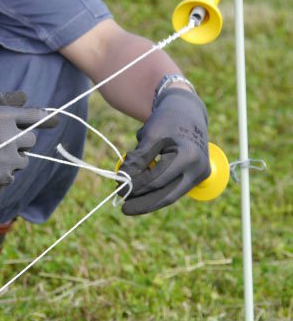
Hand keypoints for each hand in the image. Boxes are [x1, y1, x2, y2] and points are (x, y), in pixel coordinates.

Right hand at [0, 91, 56, 190]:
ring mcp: (6, 158)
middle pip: (32, 140)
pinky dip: (4, 174)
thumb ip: (1, 98)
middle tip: (3, 141)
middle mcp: (10, 137)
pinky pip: (12, 176)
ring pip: (24, 160)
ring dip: (14, 158)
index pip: (36, 116)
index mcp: (5, 116)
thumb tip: (25, 96)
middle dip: (21, 140)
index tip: (53, 120)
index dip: (46, 118)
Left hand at [119, 88, 209, 214]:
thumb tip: (123, 180)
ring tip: (130, 202)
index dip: (137, 187)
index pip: (158, 179)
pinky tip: (141, 193)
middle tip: (124, 209)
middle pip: (167, 194)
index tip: (120, 190)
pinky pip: (174, 188)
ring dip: (149, 199)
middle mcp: (199, 168)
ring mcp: (201, 174)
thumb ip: (138, 159)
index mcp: (188, 156)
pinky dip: (157, 191)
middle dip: (144, 202)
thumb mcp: (150, 135)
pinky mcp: (197, 176)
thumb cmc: (166, 120)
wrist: (188, 112)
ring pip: (171, 195)